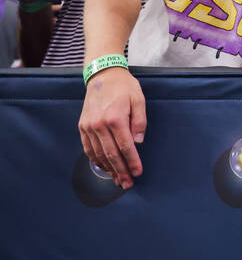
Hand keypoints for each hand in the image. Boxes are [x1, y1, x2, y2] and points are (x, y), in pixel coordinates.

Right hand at [79, 66, 145, 189]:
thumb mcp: (139, 100)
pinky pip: (88, 148)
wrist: (102, 75)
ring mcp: (89, 127)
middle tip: (128, 183)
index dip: (132, 162)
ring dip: (108, 169)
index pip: (125, 147)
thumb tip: (138, 142)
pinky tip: (104, 168)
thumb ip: (140, 121)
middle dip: (120, 171)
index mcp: (115, 118)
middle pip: (111, 154)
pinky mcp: (82, 127)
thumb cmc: (124, 87)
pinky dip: (96, 160)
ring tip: (118, 180)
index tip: (138, 173)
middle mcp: (99, 125)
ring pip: (98, 154)